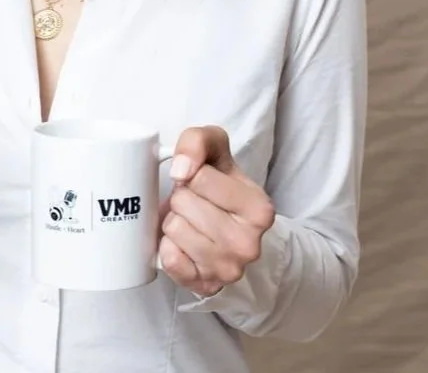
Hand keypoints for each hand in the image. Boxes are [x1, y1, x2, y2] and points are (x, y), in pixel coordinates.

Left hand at [159, 126, 274, 296]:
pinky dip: (168, 247)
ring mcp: (228, 270)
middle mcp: (249, 245)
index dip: (192, 175)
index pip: (199, 177)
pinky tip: (184, 244)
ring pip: (174, 229)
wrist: (228, 229)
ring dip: (175, 221)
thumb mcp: (214, 149)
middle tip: (196, 205)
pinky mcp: (205, 286)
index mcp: (259, 209)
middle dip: (182, 199)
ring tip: (191, 223)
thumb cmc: (218, 185)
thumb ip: (198, 140)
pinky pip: (169, 259)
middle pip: (183, 203)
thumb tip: (181, 169)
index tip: (202, 183)